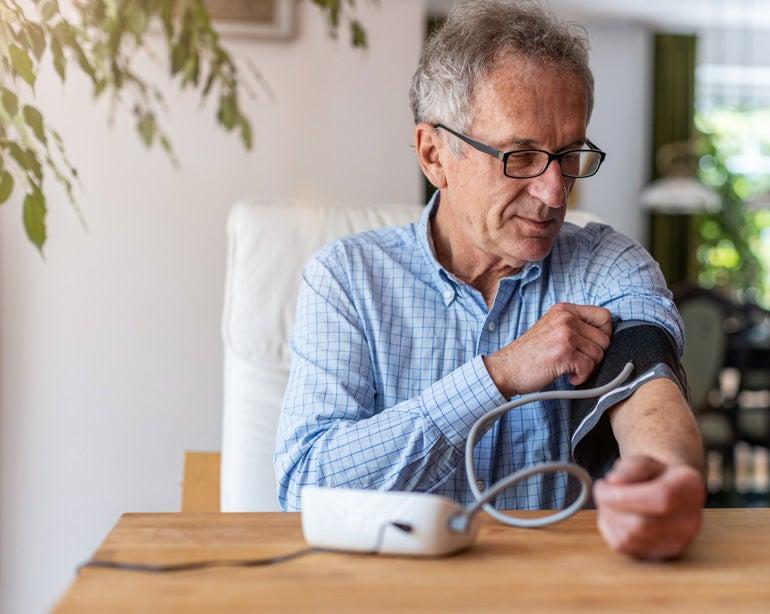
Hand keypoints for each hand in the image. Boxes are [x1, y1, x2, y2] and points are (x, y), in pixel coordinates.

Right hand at [483, 303, 611, 395]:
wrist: (507, 368)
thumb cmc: (529, 354)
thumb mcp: (551, 328)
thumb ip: (574, 326)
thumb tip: (604, 335)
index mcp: (564, 309)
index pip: (604, 316)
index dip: (603, 334)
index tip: (590, 346)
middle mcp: (566, 318)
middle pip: (604, 339)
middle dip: (594, 355)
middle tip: (577, 362)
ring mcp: (565, 334)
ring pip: (599, 355)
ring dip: (587, 368)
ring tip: (569, 368)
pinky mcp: (564, 353)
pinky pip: (589, 367)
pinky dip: (581, 377)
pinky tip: (567, 376)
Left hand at [593, 455, 704, 559]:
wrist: (668, 494)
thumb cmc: (653, 475)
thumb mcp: (644, 461)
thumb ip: (631, 468)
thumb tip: (613, 481)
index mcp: (689, 488)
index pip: (660, 498)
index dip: (624, 495)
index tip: (602, 484)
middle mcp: (689, 521)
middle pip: (642, 524)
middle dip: (610, 506)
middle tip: (601, 490)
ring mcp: (677, 543)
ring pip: (629, 538)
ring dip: (608, 517)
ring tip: (609, 501)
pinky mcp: (660, 555)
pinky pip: (623, 547)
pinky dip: (610, 529)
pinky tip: (614, 515)